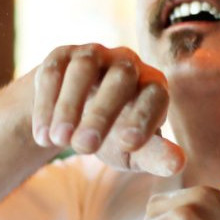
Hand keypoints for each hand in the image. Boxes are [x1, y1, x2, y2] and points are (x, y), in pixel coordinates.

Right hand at [29, 44, 184, 176]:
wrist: (76, 118)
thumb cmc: (115, 136)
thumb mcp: (134, 152)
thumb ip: (155, 156)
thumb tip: (178, 164)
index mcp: (153, 85)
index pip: (155, 95)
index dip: (143, 117)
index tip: (127, 144)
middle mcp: (127, 63)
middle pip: (121, 77)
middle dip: (102, 113)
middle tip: (84, 148)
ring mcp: (93, 55)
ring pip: (84, 67)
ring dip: (69, 105)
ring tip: (58, 141)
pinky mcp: (62, 56)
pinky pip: (54, 72)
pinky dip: (46, 104)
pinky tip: (42, 136)